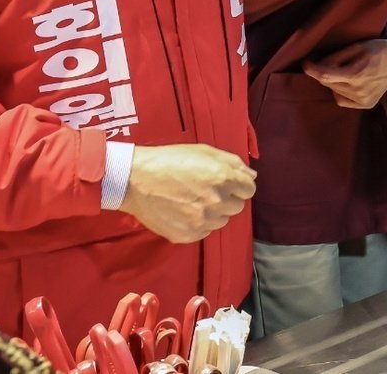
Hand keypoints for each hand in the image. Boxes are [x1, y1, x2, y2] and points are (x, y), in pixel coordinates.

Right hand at [119, 144, 255, 243]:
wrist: (135, 180)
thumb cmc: (169, 161)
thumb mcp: (204, 151)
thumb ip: (233, 162)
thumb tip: (251, 175)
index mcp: (223, 178)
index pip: (249, 190)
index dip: (239, 185)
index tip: (228, 184)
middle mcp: (216, 201)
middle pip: (237, 206)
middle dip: (227, 198)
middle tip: (206, 190)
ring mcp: (202, 221)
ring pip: (221, 220)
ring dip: (213, 212)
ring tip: (192, 200)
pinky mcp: (188, 235)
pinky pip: (204, 231)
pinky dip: (198, 224)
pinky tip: (183, 211)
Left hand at [303, 39, 386, 109]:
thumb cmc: (379, 49)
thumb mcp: (356, 47)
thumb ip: (336, 58)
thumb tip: (317, 66)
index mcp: (356, 75)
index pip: (325, 75)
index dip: (311, 69)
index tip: (305, 63)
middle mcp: (359, 92)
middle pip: (328, 83)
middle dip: (324, 73)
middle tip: (331, 62)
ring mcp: (363, 101)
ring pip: (334, 92)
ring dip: (333, 82)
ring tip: (346, 71)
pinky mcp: (366, 105)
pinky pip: (342, 100)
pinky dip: (340, 91)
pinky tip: (350, 83)